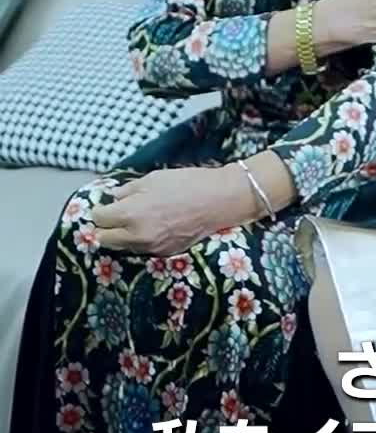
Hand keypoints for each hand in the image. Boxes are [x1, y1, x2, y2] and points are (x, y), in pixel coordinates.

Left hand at [93, 167, 246, 255]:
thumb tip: (114, 198)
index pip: (99, 218)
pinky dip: (141, 240)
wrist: (219, 200)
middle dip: (106, 227)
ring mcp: (151, 247)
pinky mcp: (165, 253)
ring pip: (122, 247)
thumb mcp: (151, 179)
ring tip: (134, 221)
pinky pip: (142, 249)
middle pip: (104, 239)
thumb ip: (127, 191)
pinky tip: (153, 227)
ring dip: (122, 235)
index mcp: (130, 214)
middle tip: (115, 215)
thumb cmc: (186, 183)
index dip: (101, 209)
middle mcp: (137, 236)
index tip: (106, 205)